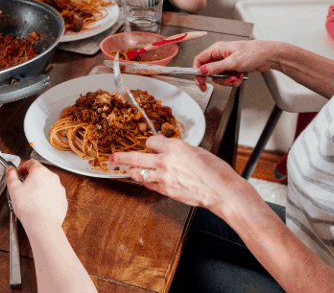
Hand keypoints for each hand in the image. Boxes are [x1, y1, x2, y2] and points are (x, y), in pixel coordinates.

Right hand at [5, 160, 66, 231]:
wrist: (42, 224)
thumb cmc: (29, 207)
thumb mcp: (13, 189)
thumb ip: (11, 176)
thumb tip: (10, 170)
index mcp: (40, 172)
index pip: (31, 163)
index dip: (23, 167)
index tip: (19, 174)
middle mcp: (52, 178)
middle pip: (40, 173)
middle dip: (31, 178)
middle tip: (23, 188)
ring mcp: (59, 189)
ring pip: (48, 184)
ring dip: (40, 188)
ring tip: (31, 199)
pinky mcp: (62, 200)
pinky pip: (53, 195)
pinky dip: (47, 198)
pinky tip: (39, 206)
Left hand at [108, 135, 242, 210]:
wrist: (221, 191)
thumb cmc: (215, 170)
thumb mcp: (196, 150)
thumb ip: (177, 148)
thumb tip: (166, 146)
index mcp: (174, 147)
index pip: (151, 141)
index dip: (151, 143)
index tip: (151, 145)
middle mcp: (165, 161)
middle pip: (135, 158)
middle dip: (121, 157)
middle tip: (112, 158)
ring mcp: (163, 178)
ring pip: (137, 173)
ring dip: (131, 171)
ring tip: (126, 170)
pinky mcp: (165, 191)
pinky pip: (148, 185)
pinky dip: (145, 181)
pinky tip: (144, 180)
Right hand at [192, 40, 266, 90]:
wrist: (268, 56)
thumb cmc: (253, 53)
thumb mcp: (232, 62)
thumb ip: (215, 67)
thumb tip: (201, 70)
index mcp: (217, 49)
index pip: (200, 60)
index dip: (197, 71)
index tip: (200, 81)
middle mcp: (220, 56)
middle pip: (209, 71)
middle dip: (218, 79)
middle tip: (226, 81)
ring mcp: (227, 62)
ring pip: (219, 77)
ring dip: (227, 80)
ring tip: (236, 77)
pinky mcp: (233, 68)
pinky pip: (228, 78)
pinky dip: (234, 80)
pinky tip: (241, 76)